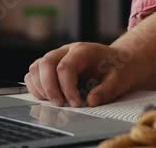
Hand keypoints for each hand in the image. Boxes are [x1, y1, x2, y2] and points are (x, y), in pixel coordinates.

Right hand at [26, 42, 140, 107]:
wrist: (120, 61)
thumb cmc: (119, 68)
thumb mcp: (120, 79)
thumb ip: (107, 90)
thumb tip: (90, 101)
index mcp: (84, 50)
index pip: (66, 66)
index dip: (67, 88)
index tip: (75, 104)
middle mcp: (67, 50)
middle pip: (46, 64)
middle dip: (50, 88)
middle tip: (60, 104)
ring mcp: (57, 56)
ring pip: (36, 67)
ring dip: (40, 87)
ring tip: (55, 102)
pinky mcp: (52, 66)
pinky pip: (34, 74)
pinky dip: (36, 87)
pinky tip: (48, 98)